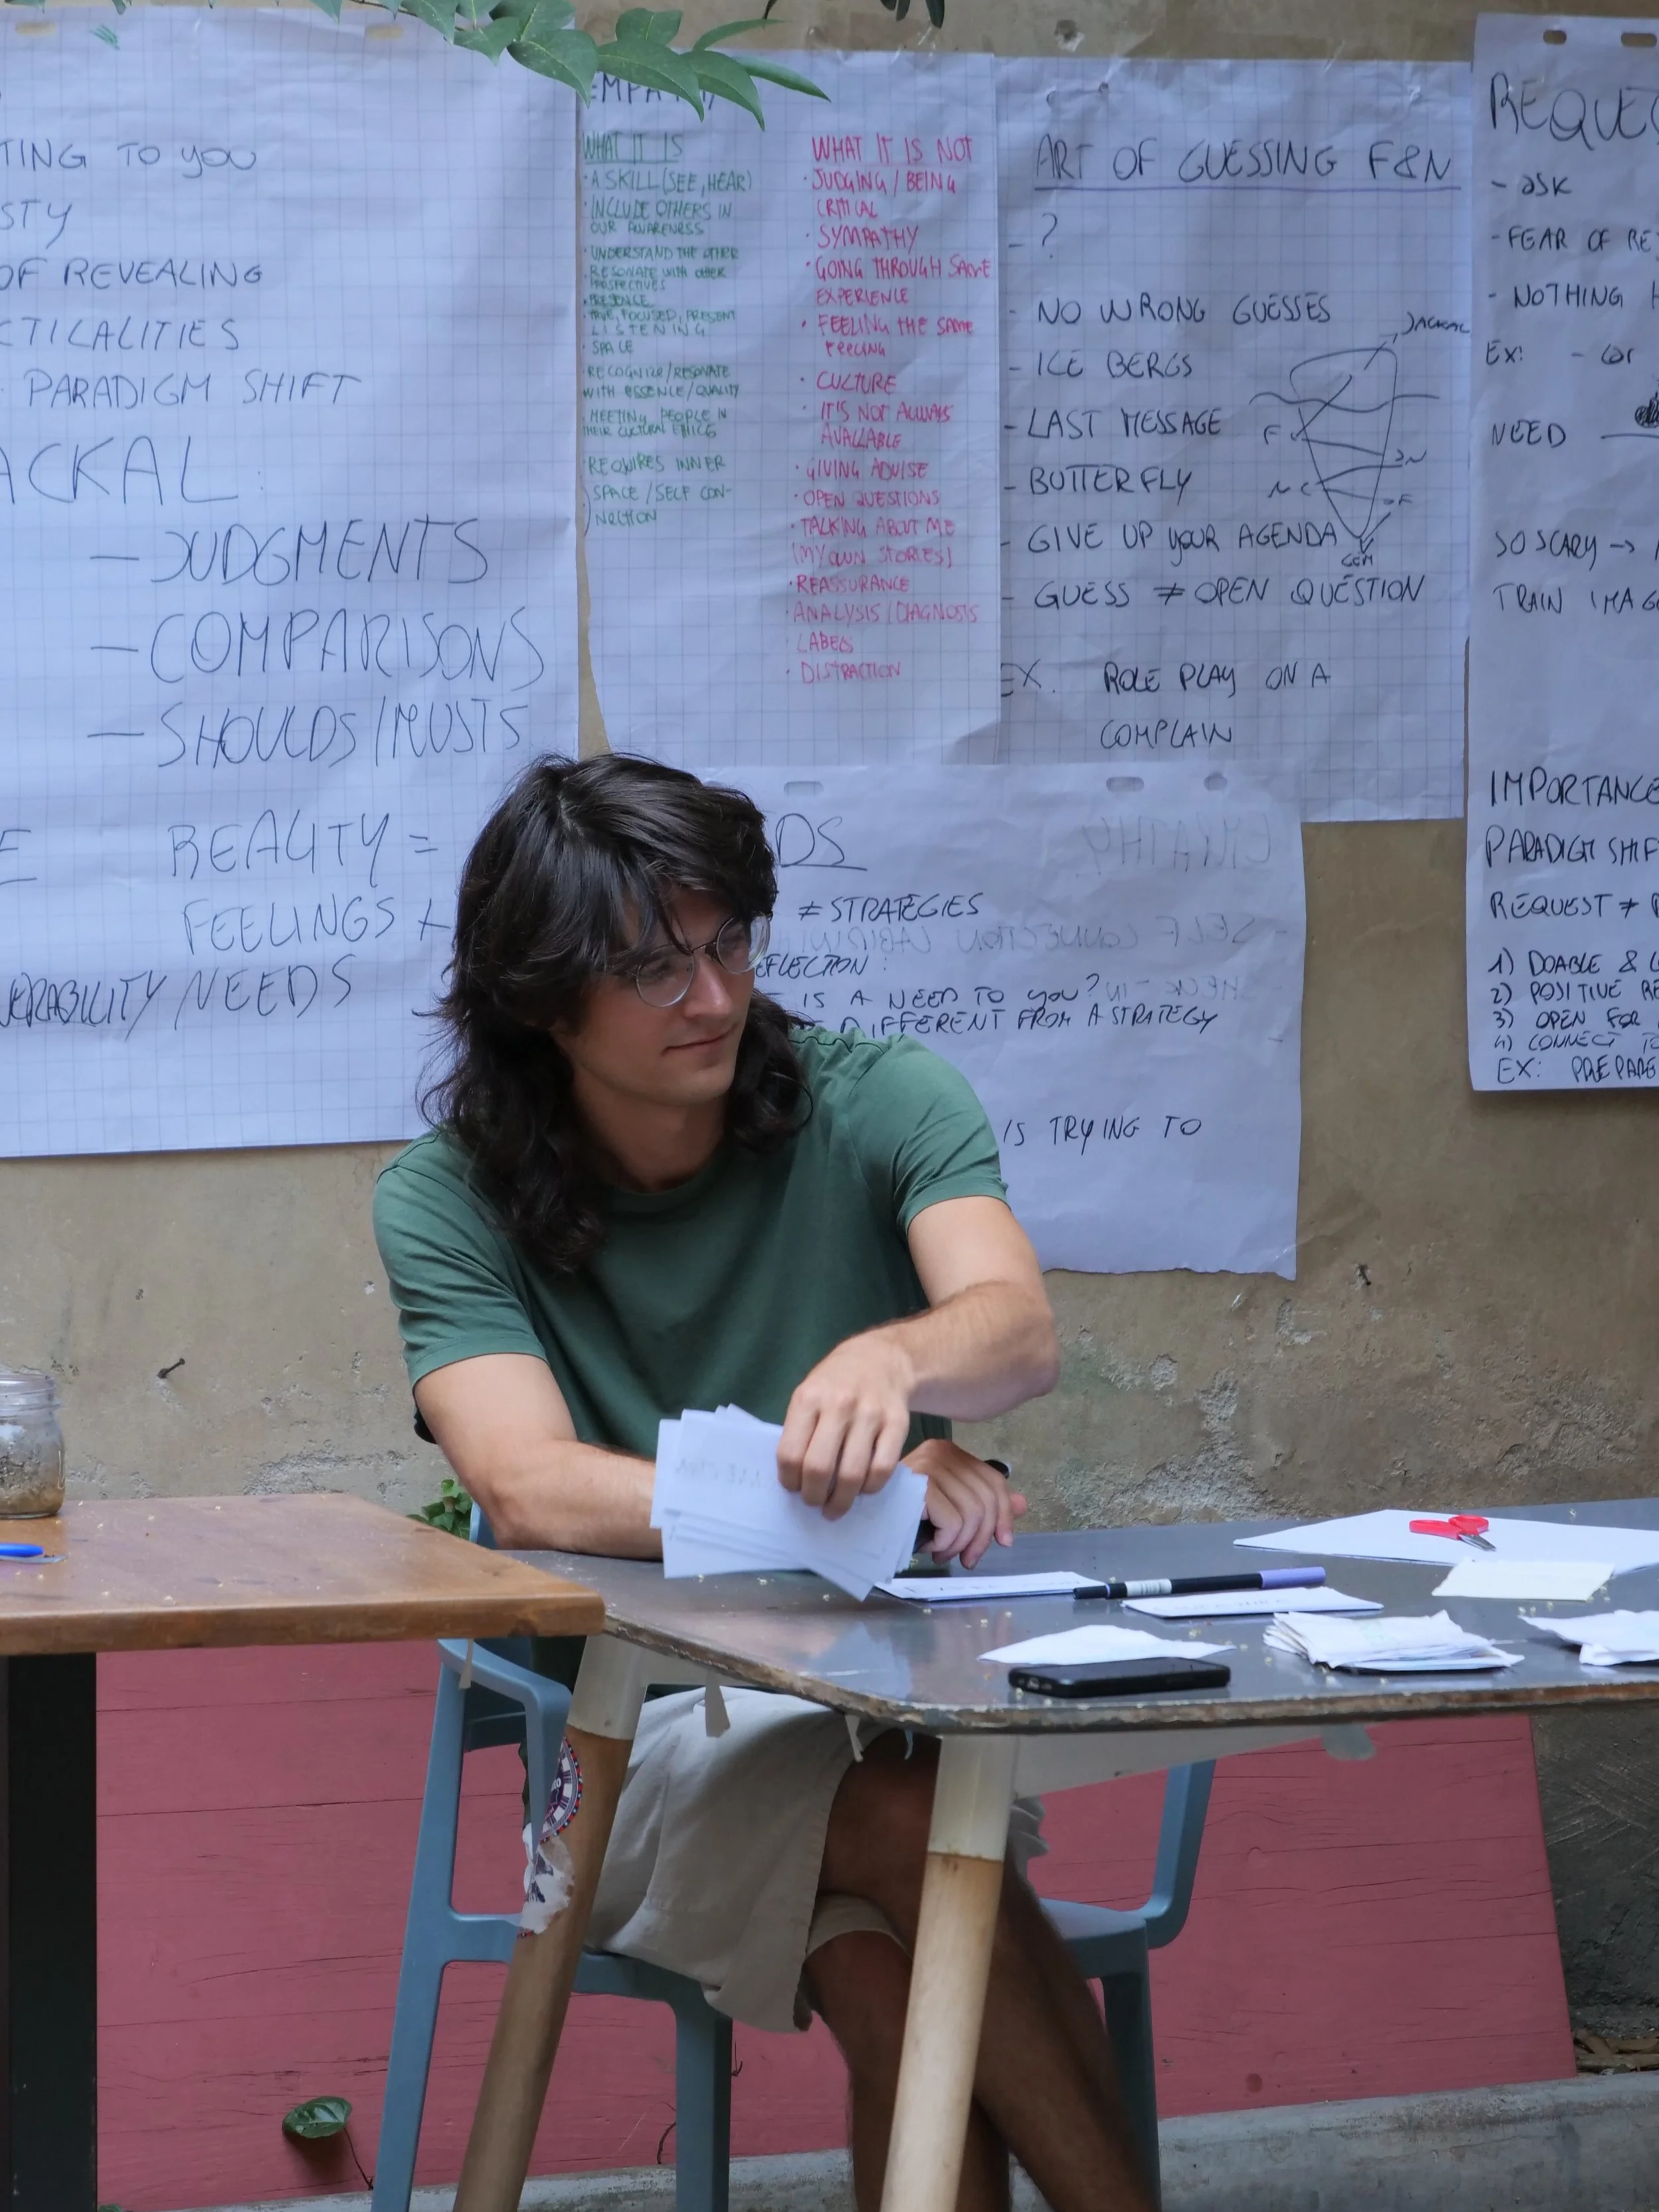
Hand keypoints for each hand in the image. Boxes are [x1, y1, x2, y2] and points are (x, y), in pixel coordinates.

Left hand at [777, 1331, 913, 1518]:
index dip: (789, 1480)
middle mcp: (839, 1405)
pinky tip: (862, 1489)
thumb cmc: (837, 1383)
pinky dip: (869, 1489)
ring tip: (835, 1507)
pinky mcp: (898, 1424)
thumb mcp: (809, 1393)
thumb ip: (800, 1430)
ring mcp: (871, 1415)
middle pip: (819, 1468)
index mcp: (809, 1398)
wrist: (883, 1358)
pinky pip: (882, 1470)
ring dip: (840, 1501)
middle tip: (814, 1502)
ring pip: (852, 1474)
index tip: (793, 1488)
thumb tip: (795, 1478)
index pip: (790, 1453)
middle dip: (813, 1496)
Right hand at [906, 1437, 1027, 1569]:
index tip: (1003, 1543)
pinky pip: (953, 1523)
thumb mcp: (948, 1506)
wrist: (861, 1519)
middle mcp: (940, 1451)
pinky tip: (929, 1545)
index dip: (1004, 1516)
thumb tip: (1023, 1505)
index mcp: (950, 1452)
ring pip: (972, 1515)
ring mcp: (928, 1466)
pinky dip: (946, 1542)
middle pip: (987, 1500)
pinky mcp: (918, 1486)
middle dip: (982, 1538)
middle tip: (966, 1559)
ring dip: (959, 1544)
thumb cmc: (900, 1514)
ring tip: (941, 1551)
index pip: (994, 1481)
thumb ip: (985, 1503)